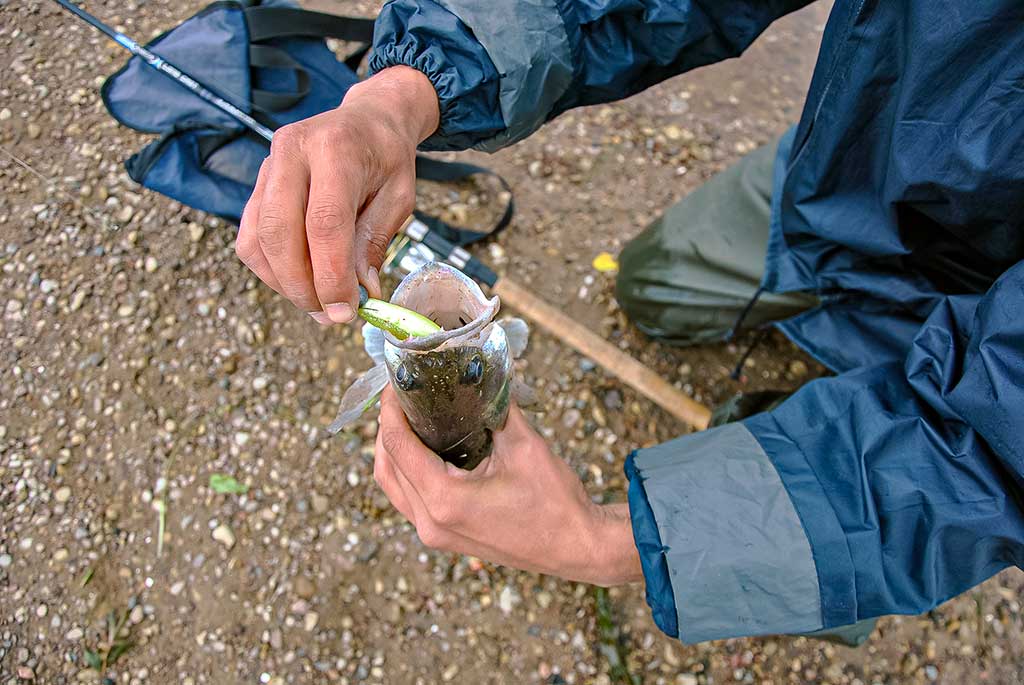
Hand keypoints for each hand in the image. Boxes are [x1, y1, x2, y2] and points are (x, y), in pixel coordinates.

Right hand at [235, 66, 439, 324]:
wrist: (367, 118)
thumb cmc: (386, 158)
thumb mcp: (399, 196)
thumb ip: (375, 241)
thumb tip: (360, 292)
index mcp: (336, 150)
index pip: (324, 223)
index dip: (331, 276)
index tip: (345, 311)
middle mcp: (293, 152)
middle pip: (280, 234)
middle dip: (302, 286)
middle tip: (330, 316)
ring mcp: (268, 166)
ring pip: (258, 239)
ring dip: (284, 283)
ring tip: (318, 303)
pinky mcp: (257, 184)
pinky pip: (251, 237)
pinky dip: (271, 269)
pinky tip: (300, 281)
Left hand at [373, 387, 642, 586]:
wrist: (577, 548)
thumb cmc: (556, 502)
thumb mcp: (525, 445)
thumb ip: (496, 406)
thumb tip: (480, 371)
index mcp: (445, 500)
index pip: (399, 445)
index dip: (391, 409)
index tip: (394, 382)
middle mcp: (431, 521)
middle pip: (386, 466)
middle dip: (387, 426)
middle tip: (401, 395)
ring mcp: (434, 534)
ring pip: (392, 486)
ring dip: (392, 450)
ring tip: (407, 416)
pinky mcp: (443, 537)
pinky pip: (408, 500)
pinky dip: (406, 471)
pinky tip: (424, 447)